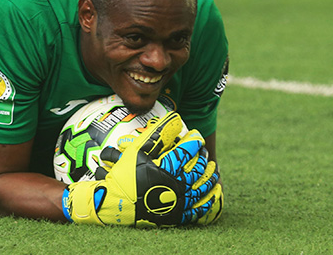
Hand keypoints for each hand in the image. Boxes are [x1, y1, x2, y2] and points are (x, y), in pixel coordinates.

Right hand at [62, 112, 218, 227]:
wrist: (117, 203)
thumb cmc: (125, 176)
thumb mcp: (136, 151)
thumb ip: (155, 134)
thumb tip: (172, 118)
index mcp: (167, 167)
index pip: (188, 150)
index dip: (194, 141)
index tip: (196, 136)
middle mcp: (177, 184)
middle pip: (198, 167)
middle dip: (203, 157)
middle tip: (203, 151)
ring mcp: (180, 201)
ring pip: (203, 187)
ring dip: (210, 175)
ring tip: (213, 168)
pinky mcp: (179, 215)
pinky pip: (201, 208)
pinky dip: (210, 199)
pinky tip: (215, 191)